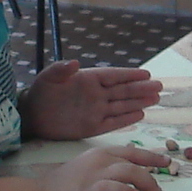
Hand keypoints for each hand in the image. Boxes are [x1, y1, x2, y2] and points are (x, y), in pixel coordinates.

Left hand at [20, 62, 162, 139]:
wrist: (32, 116)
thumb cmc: (40, 93)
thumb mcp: (48, 78)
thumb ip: (61, 70)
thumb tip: (75, 63)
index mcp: (88, 80)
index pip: (113, 76)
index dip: (129, 75)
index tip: (146, 74)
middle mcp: (96, 95)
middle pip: (123, 91)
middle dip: (140, 89)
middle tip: (159, 86)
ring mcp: (95, 111)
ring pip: (122, 106)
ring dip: (138, 102)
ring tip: (156, 99)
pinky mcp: (92, 127)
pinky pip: (112, 123)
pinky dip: (126, 120)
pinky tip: (140, 115)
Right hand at [41, 144, 163, 190]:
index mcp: (100, 154)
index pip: (132, 151)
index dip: (152, 157)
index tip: (167, 162)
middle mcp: (100, 159)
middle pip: (135, 162)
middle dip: (153, 177)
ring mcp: (94, 173)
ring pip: (129, 171)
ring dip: (147, 185)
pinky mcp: (89, 190)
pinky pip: (113, 187)